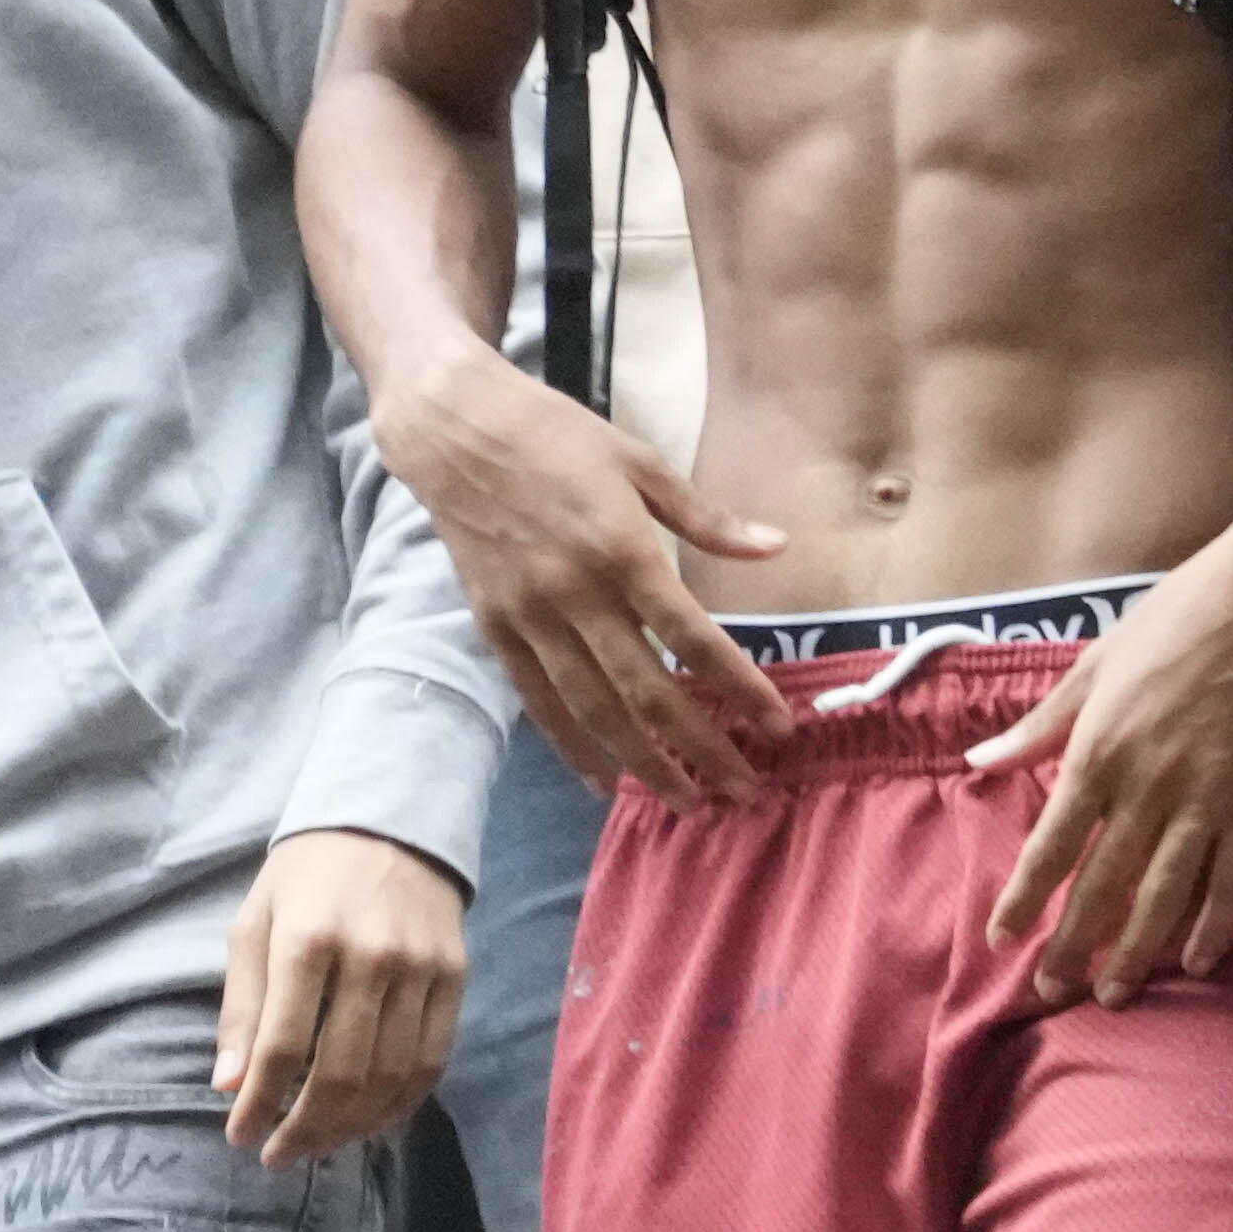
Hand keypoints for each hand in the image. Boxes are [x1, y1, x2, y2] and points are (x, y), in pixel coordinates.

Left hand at [210, 829, 464, 1162]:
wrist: (390, 821)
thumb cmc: (306, 877)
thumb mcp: (254, 925)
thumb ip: (242, 1005)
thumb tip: (231, 1085)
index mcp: (309, 940)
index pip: (283, 1046)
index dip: (260, 1104)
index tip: (239, 1136)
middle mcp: (371, 957)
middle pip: (342, 1072)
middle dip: (305, 1127)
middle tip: (279, 1156)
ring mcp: (421, 969)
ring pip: (391, 1075)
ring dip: (351, 1125)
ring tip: (320, 1145)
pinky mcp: (455, 977)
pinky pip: (432, 1059)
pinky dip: (401, 1103)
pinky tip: (371, 1121)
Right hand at [390, 355, 799, 804]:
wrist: (454, 430)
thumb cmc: (556, 437)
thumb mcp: (640, 462)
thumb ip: (708, 519)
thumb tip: (777, 548)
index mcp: (622, 551)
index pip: (692, 639)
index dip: (738, 688)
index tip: (778, 727)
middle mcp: (574, 594)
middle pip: (646, 691)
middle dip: (700, 747)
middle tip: (743, 790)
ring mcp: (529, 616)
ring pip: (592, 709)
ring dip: (642, 762)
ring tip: (687, 800)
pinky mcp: (494, 627)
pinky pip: (538, 700)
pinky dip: (572, 746)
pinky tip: (604, 781)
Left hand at [967, 528, 1232, 1002]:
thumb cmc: (1171, 625)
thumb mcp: (1091, 666)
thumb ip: (1040, 726)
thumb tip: (979, 763)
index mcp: (1099, 753)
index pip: (1053, 844)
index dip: (1026, 896)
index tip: (1004, 938)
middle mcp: (1148, 789)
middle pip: (1104, 883)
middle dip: (1075, 944)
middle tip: (1051, 992)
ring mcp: (1206, 803)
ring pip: (1165, 894)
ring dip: (1136, 950)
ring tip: (1114, 994)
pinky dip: (1216, 923)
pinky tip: (1197, 960)